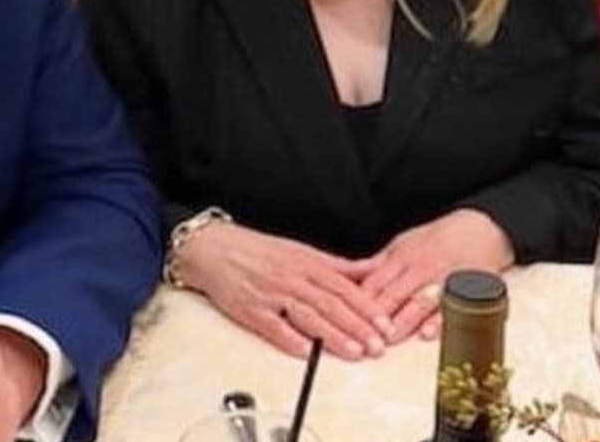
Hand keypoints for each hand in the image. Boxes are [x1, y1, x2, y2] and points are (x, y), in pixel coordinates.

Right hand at [174, 221, 390, 359]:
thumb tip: (370, 270)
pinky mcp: (251, 310)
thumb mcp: (302, 251)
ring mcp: (272, 295)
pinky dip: (289, 339)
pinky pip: (273, 326)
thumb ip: (337, 266)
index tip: (386, 324)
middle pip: (331, 304)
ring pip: (308, 316)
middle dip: (357, 327)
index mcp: (308, 264)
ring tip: (354, 352)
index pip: (344, 288)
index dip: (367, 307)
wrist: (214, 248)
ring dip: (333, 336)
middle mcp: (293, 278)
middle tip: (377, 345)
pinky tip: (305, 351)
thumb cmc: (258, 251)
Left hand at [357, 209, 514, 343]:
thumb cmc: (440, 239)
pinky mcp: (465, 291)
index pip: (376, 283)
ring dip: (402, 323)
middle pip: (393, 295)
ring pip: (418, 303)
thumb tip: (350, 279)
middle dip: (376, 318)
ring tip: (388, 341)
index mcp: (402, 257)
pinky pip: (451, 308)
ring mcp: (442, 280)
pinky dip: (439, 321)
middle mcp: (421, 269)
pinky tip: (428, 333)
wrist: (482, 230)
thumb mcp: (404, 243)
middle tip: (362, 339)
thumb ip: (379, 265)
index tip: (344, 319)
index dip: (359, 302)